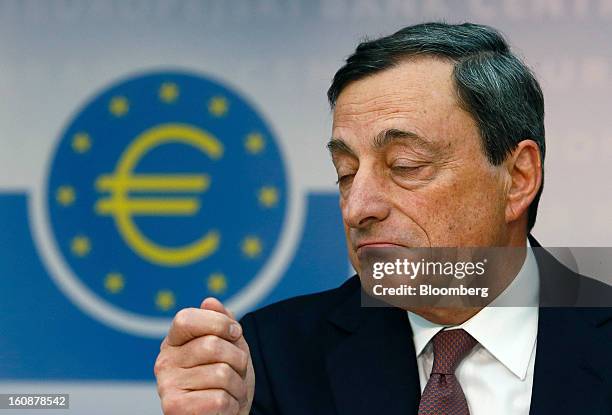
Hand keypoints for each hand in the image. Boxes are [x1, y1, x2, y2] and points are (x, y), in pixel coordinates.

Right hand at [155, 297, 254, 414]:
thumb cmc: (227, 381)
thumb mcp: (230, 345)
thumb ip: (221, 321)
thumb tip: (209, 301)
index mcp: (174, 342)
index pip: (187, 318)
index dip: (219, 322)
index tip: (235, 334)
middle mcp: (164, 362)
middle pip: (212, 345)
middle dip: (237, 359)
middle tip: (236, 372)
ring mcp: (167, 386)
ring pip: (221, 373)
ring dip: (238, 385)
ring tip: (231, 392)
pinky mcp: (175, 408)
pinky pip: (219, 398)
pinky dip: (232, 404)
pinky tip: (224, 407)